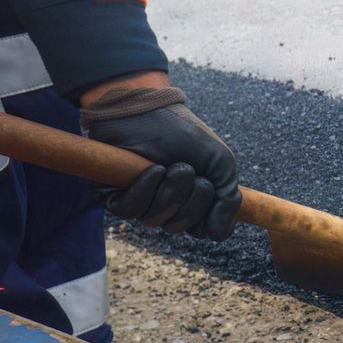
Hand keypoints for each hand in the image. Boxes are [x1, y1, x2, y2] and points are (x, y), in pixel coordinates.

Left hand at [80, 80, 240, 240]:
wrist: (148, 107)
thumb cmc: (184, 133)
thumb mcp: (220, 163)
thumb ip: (228, 201)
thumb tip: (219, 235)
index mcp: (190, 202)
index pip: (202, 230)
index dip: (207, 213)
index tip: (210, 187)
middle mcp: (164, 206)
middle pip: (180, 226)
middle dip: (189, 197)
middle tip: (188, 169)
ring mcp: (139, 201)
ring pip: (155, 219)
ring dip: (168, 190)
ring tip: (169, 164)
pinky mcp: (113, 195)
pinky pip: (130, 210)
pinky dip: (144, 190)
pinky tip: (152, 170)